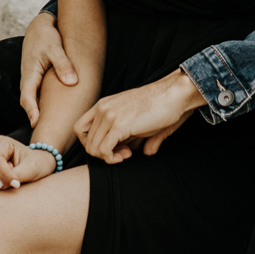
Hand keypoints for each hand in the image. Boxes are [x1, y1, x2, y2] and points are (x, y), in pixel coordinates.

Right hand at [0, 136, 58, 190]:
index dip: (4, 174)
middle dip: (1, 179)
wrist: (39, 166)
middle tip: (17, 178)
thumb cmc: (37, 164)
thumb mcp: (31, 169)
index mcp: (2, 142)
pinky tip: (4, 185)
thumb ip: (14, 176)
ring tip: (12, 179)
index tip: (17, 184)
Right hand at [20, 9, 77, 127]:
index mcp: (29, 74)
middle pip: (30, 104)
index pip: (27, 98)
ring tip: (51, 131)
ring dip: (40, 114)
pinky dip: (44, 105)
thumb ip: (63, 64)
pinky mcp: (38, 80)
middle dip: (36, 119)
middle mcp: (28, 80)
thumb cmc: (46, 37)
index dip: (32, 112)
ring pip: (34, 101)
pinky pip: (39, 96)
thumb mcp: (55, 48)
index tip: (37, 124)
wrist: (39, 27)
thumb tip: (71, 82)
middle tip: (45, 136)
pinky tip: (56, 114)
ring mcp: (32, 81)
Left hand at [75, 70, 204, 163]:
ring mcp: (109, 116)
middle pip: (86, 142)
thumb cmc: (162, 105)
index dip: (91, 143)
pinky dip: (112, 159)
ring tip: (127, 153)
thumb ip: (137, 136)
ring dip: (108, 158)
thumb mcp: (141, 120)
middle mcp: (102, 108)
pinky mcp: (118, 125)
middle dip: (102, 153)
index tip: (112, 146)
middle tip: (123, 152)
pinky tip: (127, 155)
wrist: (174, 94)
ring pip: (93, 149)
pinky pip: (103, 151)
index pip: (80, 129)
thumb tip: (146, 152)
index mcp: (103, 104)